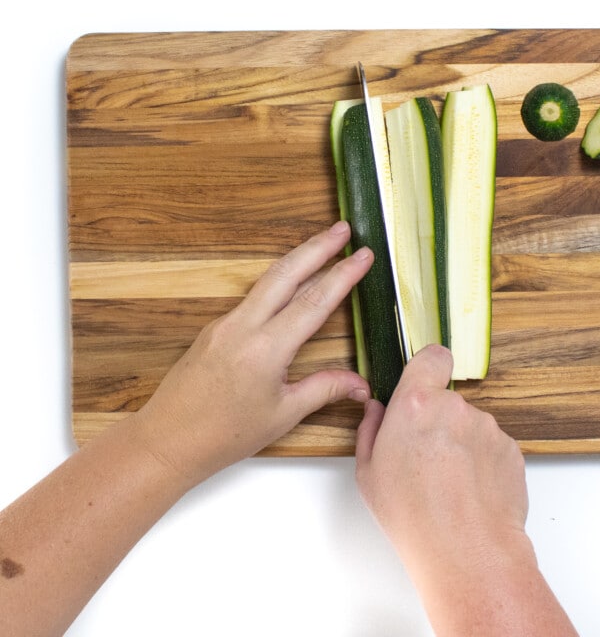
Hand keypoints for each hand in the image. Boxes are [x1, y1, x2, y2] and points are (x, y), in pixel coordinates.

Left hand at [137, 220, 372, 484]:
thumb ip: (324, 390)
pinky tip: (290, 282)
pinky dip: (277, 282)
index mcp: (266, 349)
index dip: (343, 275)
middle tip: (343, 228)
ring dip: (296, 259)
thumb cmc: (225, 434)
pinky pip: (252, 297)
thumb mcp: (282, 415)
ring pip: (267, 280)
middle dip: (317, 247)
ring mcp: (226, 323)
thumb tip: (361, 385)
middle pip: (286, 273)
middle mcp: (244, 326)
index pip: (314, 302)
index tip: (364, 255)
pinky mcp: (215, 328)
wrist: (167, 440)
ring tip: (321, 245)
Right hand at [355, 345, 577, 635]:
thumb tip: (376, 410)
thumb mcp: (369, 473)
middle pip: (446, 400)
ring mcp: (487, 427)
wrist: (467, 552)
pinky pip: (491, 446)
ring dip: (461, 443)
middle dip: (437, 420)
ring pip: (470, 425)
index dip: (428, 367)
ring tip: (450, 483)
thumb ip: (371, 429)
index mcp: (415, 404)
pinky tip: (470, 491)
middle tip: (426, 458)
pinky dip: (482, 462)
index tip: (423, 382)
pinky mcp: (511, 448)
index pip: (431, 356)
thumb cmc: (414, 516)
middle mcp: (454, 407)